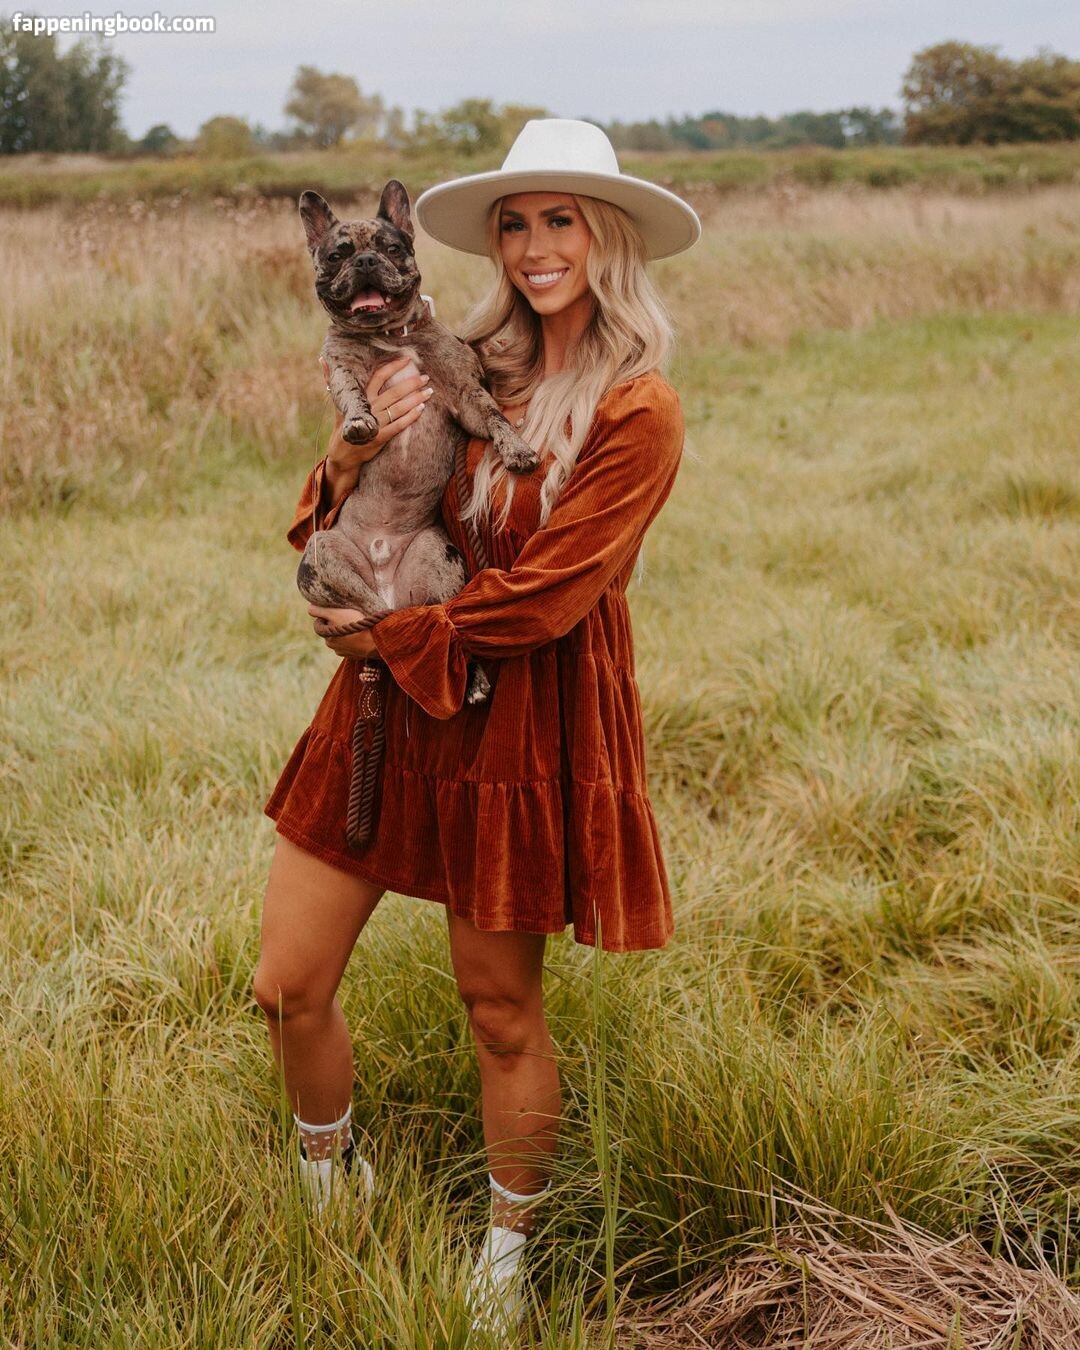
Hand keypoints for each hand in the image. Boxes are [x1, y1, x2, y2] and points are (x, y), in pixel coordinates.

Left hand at [307, 603, 383, 659]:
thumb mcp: (334, 613)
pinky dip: (354, 640)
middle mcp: (332, 646)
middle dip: (337, 624)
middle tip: (349, 617)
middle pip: (331, 630)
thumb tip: (309, 608)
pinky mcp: (355, 656)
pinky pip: (351, 645)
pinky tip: (362, 635)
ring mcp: (344, 652)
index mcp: (326, 636)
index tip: (337, 611)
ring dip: (346, 632)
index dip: (328, 614)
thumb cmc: (354, 625)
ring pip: (341, 638)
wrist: (374, 642)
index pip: (320, 622)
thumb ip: (319, 610)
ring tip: (357, 626)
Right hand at [322, 355, 433, 480]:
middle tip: (426, 376)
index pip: (379, 377)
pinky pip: (398, 425)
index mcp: (361, 397)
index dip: (393, 367)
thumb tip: (322, 360)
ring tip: (429, 391)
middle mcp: (369, 408)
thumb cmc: (344, 426)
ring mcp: (375, 423)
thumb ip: (332, 381)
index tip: (407, 359)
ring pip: (399, 407)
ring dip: (416, 398)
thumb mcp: (339, 404)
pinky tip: (421, 409)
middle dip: (412, 383)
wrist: (343, 455)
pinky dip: (411, 417)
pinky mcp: (380, 438)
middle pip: (394, 392)